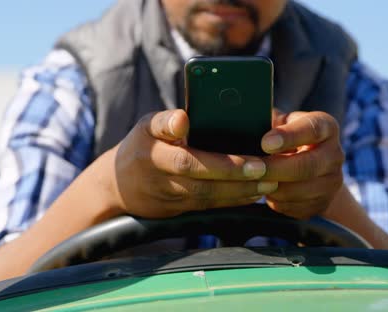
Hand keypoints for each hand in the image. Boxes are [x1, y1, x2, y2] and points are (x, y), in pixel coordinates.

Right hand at [108, 109, 278, 218]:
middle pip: (202, 182)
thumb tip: (183, 118)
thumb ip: (165, 121)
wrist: (118, 187)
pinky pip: (208, 206)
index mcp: (152, 154)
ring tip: (269, 182)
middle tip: (266, 169)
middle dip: (236, 178)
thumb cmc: (140, 147)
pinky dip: (232, 201)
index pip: (187, 160)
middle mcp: (161, 179)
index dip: (218, 163)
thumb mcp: (145, 127)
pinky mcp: (178, 210)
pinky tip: (254, 193)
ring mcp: (170, 197)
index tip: (248, 160)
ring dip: (239, 192)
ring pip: (208, 198)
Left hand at [260, 111, 344, 218]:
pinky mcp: (322, 203)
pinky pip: (295, 207)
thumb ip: (267, 119)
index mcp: (325, 126)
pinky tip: (263, 191)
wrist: (304, 168)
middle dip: (275, 169)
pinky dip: (276, 201)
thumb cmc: (283, 137)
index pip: (313, 129)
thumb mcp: (279, 122)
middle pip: (307, 166)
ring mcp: (332, 181)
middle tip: (251, 168)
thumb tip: (245, 116)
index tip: (265, 142)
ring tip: (253, 180)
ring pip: (300, 190)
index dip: (289, 136)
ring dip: (272, 187)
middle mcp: (335, 154)